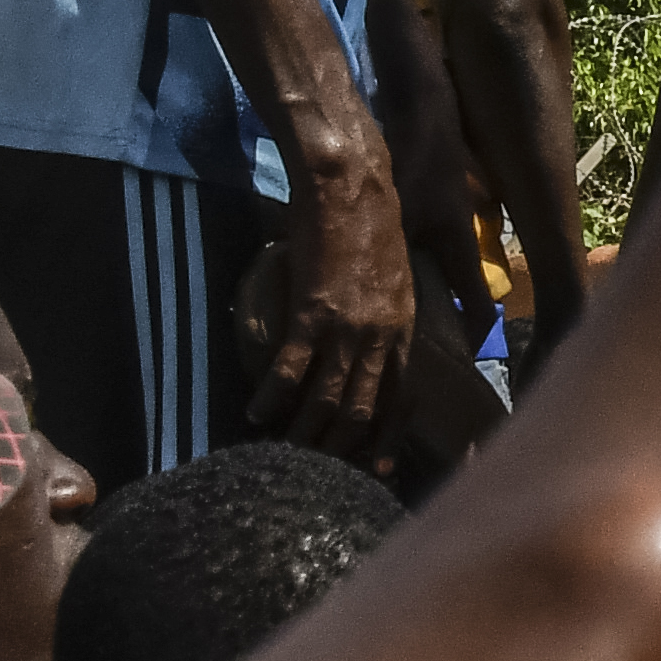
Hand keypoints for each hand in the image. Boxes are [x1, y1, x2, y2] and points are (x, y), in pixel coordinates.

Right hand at [249, 135, 414, 467]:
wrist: (352, 187)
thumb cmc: (373, 224)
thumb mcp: (397, 277)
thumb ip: (389, 316)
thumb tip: (373, 344)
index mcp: (405, 329)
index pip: (401, 399)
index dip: (388, 438)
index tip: (377, 469)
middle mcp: (381, 337)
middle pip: (362, 411)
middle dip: (340, 449)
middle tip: (318, 472)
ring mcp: (348, 328)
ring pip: (326, 400)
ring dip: (302, 433)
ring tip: (282, 454)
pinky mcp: (313, 313)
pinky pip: (290, 370)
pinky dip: (272, 398)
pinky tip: (255, 412)